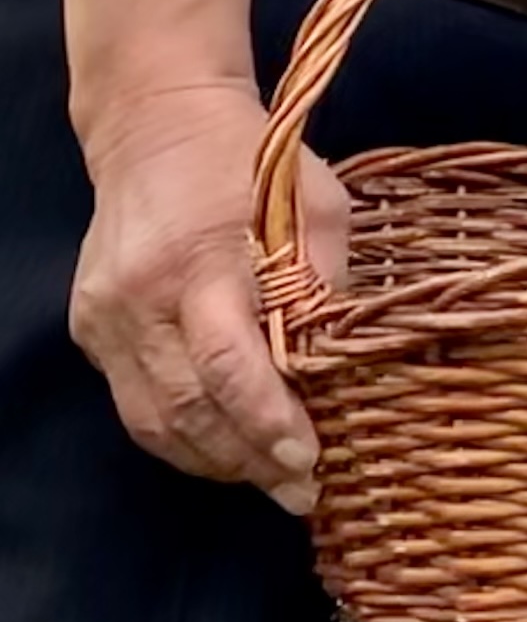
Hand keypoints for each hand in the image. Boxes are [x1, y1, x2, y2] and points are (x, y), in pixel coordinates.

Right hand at [70, 80, 347, 512]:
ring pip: (155, 421)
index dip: (267, 422)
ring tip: (268, 479)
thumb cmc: (251, 165)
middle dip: (249, 460)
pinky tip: (223, 446)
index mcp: (202, 262)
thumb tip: (342, 362)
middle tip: (301, 491)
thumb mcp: (314, 204)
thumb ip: (323, 282)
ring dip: (215, 460)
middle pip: (189, 408)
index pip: (227, 364)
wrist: (157, 130)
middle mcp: (141, 299)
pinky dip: (180, 435)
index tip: (308, 460)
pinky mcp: (91, 330)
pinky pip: (135, 404)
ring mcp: (106, 319)